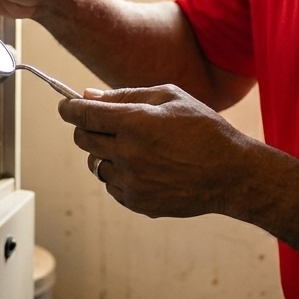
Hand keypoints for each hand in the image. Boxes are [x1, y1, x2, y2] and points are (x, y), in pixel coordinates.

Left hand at [57, 85, 254, 217]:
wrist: (231, 174)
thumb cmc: (203, 128)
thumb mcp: (169, 97)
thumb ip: (125, 95)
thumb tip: (88, 95)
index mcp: (134, 123)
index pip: (83, 114)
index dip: (69, 107)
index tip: (66, 105)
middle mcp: (127, 154)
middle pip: (83, 139)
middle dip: (86, 127)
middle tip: (104, 123)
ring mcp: (131, 182)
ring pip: (96, 164)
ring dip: (105, 153)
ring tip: (136, 147)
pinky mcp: (138, 203)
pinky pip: (112, 185)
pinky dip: (120, 174)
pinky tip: (146, 167)